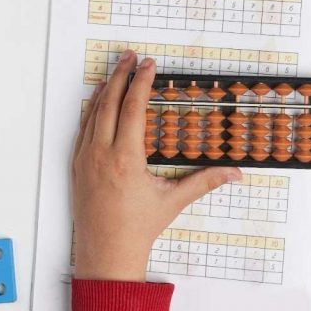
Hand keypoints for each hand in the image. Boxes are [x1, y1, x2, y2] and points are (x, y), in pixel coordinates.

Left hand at [71, 50, 240, 281]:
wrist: (106, 254)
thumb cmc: (138, 229)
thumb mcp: (174, 201)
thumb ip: (205, 182)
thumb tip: (235, 173)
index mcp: (125, 159)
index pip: (133, 108)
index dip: (142, 83)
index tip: (149, 65)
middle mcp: (101, 154)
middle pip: (109, 102)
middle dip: (120, 75)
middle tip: (130, 57)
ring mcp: (85, 159)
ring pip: (92, 114)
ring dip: (104, 89)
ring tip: (115, 71)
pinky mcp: (76, 167)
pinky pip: (82, 130)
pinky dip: (91, 110)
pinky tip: (97, 102)